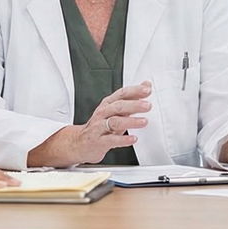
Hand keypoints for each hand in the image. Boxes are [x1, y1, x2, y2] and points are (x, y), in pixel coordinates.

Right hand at [30, 82, 151, 166]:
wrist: (79, 143)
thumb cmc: (100, 126)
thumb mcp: (115, 110)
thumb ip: (131, 98)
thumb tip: (146, 85)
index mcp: (108, 104)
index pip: (121, 94)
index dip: (134, 91)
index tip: (147, 90)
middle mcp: (103, 114)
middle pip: (118, 106)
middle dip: (134, 105)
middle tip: (148, 105)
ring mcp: (99, 127)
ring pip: (115, 122)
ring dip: (131, 121)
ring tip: (144, 121)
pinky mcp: (98, 142)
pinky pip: (111, 140)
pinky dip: (123, 140)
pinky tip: (133, 139)